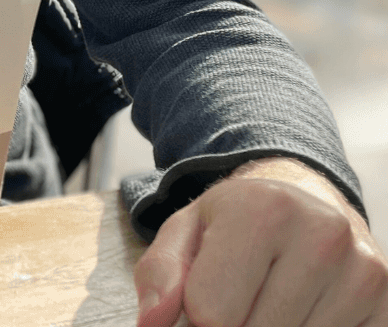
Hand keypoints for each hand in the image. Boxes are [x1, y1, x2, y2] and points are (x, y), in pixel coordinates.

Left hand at [134, 157, 387, 326]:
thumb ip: (161, 274)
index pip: (211, 313)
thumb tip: (152, 323)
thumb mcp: (186, 230)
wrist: (305, 200)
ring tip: (267, 301)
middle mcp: (320, 234)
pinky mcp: (386, 304)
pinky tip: (301, 313)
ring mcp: (362, 271)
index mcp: (260, 207)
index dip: (196, 319)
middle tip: (238, 300)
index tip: (202, 301)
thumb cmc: (235, 222)